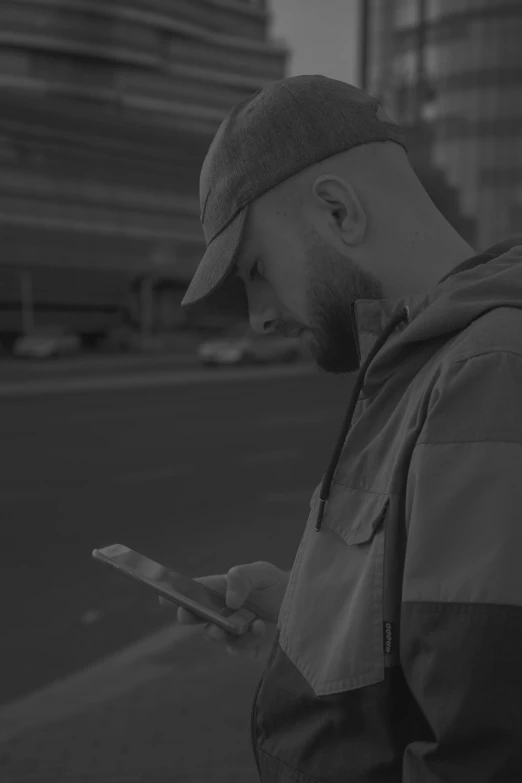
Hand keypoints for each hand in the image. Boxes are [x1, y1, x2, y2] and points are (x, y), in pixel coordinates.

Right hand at [159, 561, 288, 658]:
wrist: (309, 611)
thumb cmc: (282, 586)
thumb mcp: (263, 572)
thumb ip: (242, 578)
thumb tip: (228, 601)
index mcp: (224, 589)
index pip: (197, 590)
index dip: (178, 593)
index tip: (162, 597)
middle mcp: (225, 612)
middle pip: (199, 616)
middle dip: (189, 616)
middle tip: (185, 615)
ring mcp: (234, 632)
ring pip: (214, 635)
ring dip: (214, 632)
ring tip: (221, 627)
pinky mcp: (247, 650)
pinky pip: (236, 650)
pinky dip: (243, 640)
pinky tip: (258, 628)